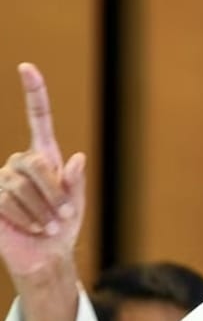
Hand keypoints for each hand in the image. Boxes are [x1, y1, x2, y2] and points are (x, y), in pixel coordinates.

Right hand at [0, 63, 85, 278]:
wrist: (46, 253)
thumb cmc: (63, 226)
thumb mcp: (76, 202)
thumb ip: (76, 181)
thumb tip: (77, 157)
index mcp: (46, 156)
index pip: (38, 118)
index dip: (34, 93)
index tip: (27, 67)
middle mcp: (22, 162)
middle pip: (36, 163)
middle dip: (54, 193)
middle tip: (63, 215)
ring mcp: (3, 177)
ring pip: (21, 184)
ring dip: (41, 209)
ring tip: (48, 225)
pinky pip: (6, 198)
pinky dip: (25, 216)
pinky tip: (32, 227)